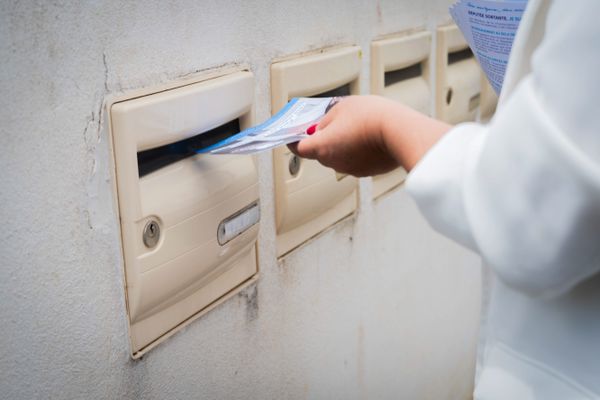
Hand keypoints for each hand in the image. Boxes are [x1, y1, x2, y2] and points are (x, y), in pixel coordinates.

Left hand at [287, 95, 451, 175]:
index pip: (298, 147)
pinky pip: (355, 160)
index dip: (293, 139)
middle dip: (321, 139)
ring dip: (340, 144)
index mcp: (321, 147)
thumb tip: (320, 127)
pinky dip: (356, 151)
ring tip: (355, 127)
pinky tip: (367, 137)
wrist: (400, 132)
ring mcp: (350, 169)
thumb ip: (325, 120)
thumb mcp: (341, 108)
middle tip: (329, 123)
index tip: (292, 134)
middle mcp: (332, 162)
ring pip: (338, 156)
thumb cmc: (370, 116)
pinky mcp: (366, 171)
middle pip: (319, 152)